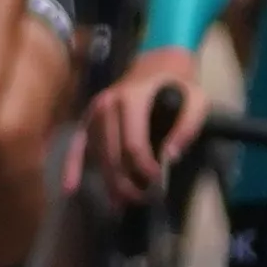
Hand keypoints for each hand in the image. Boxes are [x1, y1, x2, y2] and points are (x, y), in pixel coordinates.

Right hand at [87, 53, 214, 206]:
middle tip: (143, 198)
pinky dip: (72, 166)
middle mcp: (107, 105)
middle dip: (127, 183)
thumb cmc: (179, 84)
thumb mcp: (197, 100)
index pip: (133, 146)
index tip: (158, 183)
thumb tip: (169, 158)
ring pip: (98, 157)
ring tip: (123, 202)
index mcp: (131, 99)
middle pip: (112, 156)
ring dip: (109, 182)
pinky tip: (70, 188)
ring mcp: (94, 112)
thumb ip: (188, 127)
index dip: (144, 170)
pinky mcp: (89, 118)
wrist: (158, 64)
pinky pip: (77, 144)